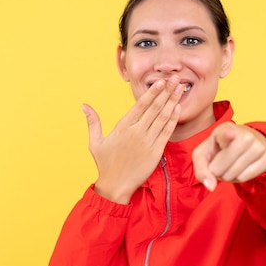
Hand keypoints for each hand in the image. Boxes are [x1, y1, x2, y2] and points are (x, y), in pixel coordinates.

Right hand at [82, 76, 182, 203]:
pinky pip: (166, 132)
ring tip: (181, 89)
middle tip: (176, 78)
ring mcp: (147, 142)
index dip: (152, 92)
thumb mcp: (95, 142)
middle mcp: (136, 132)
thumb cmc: (105, 164)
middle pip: (154, 107)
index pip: (140, 105)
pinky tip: (178, 108)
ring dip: (173, 101)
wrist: (115, 186)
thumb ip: (92, 122)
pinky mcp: (156, 152)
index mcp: (122, 127)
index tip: (160, 81)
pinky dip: (173, 119)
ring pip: (163, 117)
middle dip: (166, 91)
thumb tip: (83, 105)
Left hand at [192, 123, 265, 191]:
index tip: (230, 135)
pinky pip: (246, 178)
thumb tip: (211, 187)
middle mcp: (245, 135)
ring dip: (227, 176)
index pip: (227, 133)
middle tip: (219, 163)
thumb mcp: (202, 155)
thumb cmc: (217, 149)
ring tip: (228, 166)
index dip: (227, 135)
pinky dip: (239, 178)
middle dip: (217, 171)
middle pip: (224, 165)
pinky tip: (239, 169)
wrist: (241, 143)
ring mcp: (258, 146)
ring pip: (235, 174)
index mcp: (225, 129)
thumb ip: (201, 171)